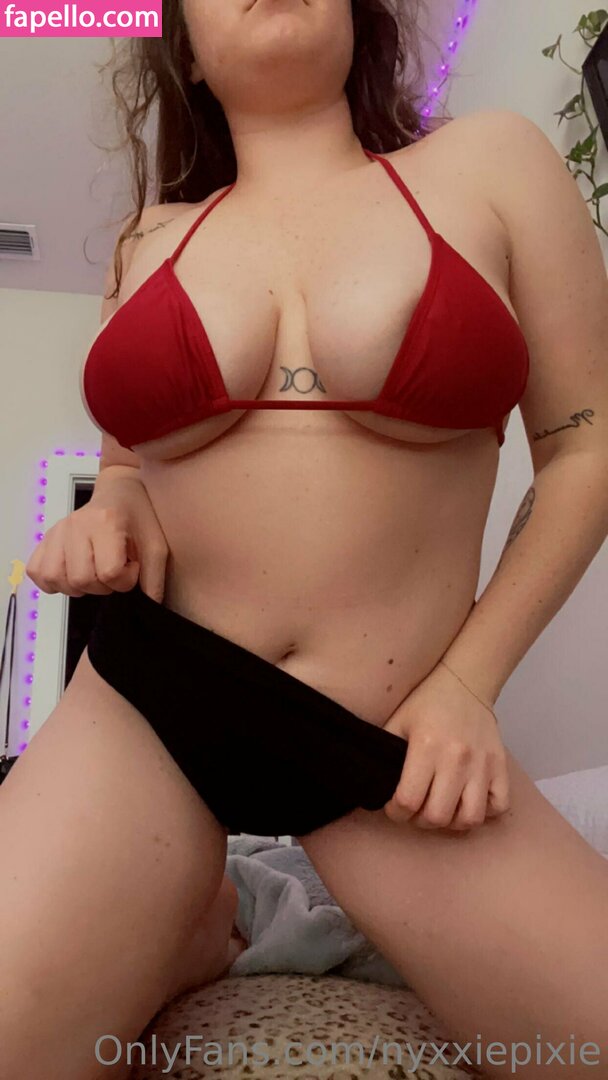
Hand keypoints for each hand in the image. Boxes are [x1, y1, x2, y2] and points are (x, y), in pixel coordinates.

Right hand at [25, 468, 168, 602]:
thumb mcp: (156, 545)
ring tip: (93, 574)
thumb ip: (154, 579)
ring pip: (55, 578)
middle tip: (113, 572)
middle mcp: (76, 525)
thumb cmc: (138, 518)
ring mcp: (57, 531)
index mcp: (106, 523)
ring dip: (77, 586)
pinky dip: (52, 581)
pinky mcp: (46, 538)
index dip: (125, 580)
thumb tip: (148, 607)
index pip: (109, 573)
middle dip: (102, 586)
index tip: (132, 566)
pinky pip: (36, 570)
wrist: (119, 493)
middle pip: (80, 579)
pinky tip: (71, 575)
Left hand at [382, 661, 509, 831]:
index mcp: (426, 747)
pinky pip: (498, 807)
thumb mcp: (397, 722)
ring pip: (470, 819)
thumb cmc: (426, 703)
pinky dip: (483, 813)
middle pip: (438, 817)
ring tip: (442, 809)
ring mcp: (482, 765)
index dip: (396, 812)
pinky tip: (468, 801)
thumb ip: (386, 755)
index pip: (408, 801)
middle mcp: (456, 759)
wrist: (465, 682)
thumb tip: (375, 786)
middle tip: (416, 809)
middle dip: (420, 821)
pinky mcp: (501, 767)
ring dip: (451, 822)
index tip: (394, 806)